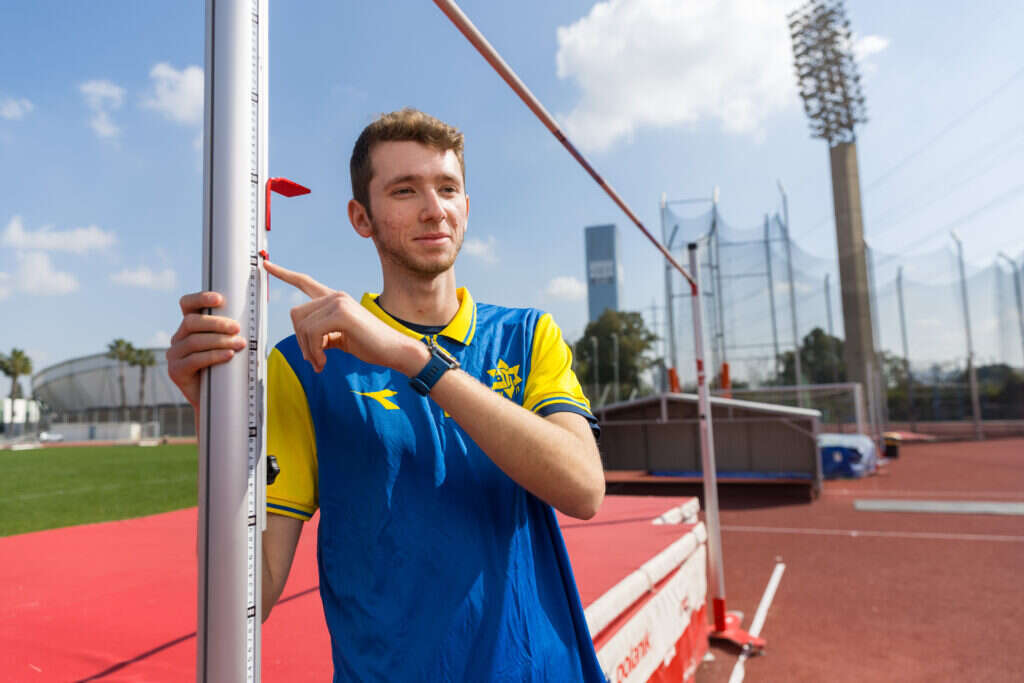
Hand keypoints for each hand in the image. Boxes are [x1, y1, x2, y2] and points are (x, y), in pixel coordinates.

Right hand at [165, 291, 246, 407]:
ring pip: (195, 341)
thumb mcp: (229, 344)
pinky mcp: (176, 371)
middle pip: (192, 322)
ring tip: (239, 344)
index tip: (220, 299)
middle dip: (216, 323)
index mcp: (189, 327)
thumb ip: (233, 330)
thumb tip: (255, 312)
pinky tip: (228, 355)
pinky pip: (194, 360)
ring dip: (220, 341)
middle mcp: (178, 338)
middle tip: (237, 328)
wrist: (217, 400)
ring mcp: (174, 355)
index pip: (187, 304)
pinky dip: (214, 356)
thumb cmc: (226, 368)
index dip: (201, 298)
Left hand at [264, 260, 427, 374]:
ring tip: (321, 361)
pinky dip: (314, 351)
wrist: (395, 350)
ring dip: (308, 350)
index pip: (305, 282)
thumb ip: (322, 335)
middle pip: (296, 314)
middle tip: (314, 359)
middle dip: (300, 341)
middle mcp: (335, 296)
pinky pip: (312, 333)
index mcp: (334, 299)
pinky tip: (325, 360)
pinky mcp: (342, 313)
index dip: (284, 274)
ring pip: (302, 326)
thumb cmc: (370, 345)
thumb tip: (306, 346)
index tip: (266, 265)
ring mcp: (338, 302)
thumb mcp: (340, 339)